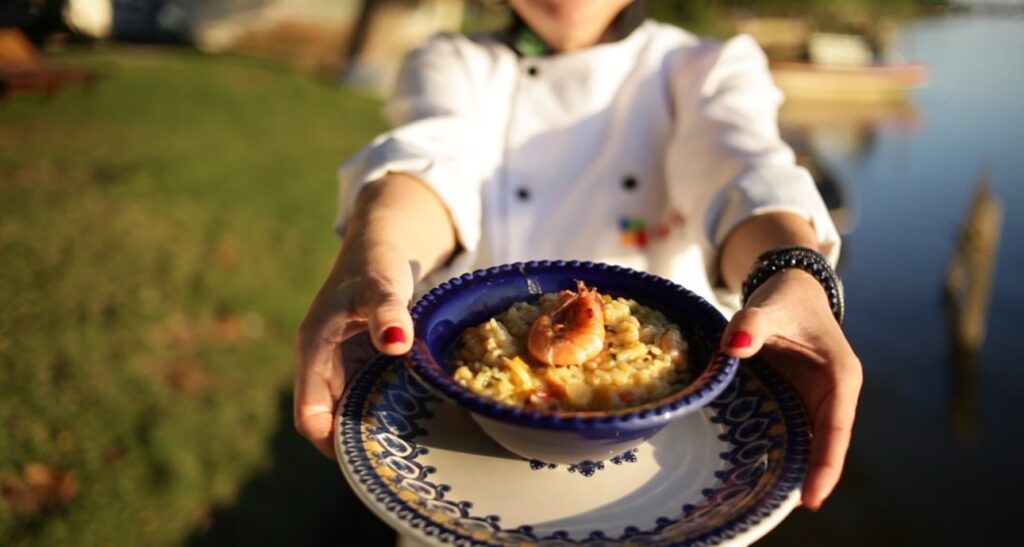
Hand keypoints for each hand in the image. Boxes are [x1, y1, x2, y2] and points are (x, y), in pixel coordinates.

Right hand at [294, 240, 416, 457]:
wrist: (379, 250)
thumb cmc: (374, 265)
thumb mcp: (381, 284)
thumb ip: (387, 310)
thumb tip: (395, 341)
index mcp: (313, 351)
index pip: (308, 415)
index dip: (330, 440)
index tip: (367, 456)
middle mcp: (323, 366)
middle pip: (331, 422)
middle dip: (358, 441)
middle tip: (398, 457)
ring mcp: (342, 369)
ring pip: (352, 414)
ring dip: (375, 428)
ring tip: (412, 443)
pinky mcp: (362, 368)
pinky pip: (370, 399)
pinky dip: (388, 410)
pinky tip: (418, 417)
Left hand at [719, 269, 862, 510]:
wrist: (789, 289)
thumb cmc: (786, 299)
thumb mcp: (769, 307)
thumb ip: (751, 325)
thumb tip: (732, 346)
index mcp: (840, 377)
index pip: (836, 429)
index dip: (825, 465)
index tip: (811, 499)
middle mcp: (833, 395)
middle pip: (823, 445)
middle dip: (808, 478)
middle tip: (779, 507)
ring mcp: (816, 400)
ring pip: (807, 442)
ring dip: (791, 467)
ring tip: (764, 498)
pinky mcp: (798, 401)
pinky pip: (789, 431)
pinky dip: (775, 448)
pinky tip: (753, 469)